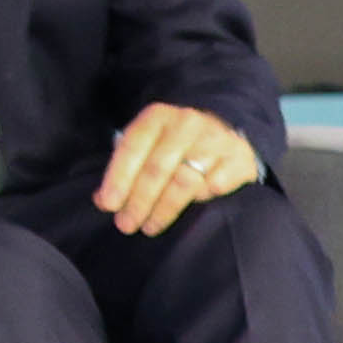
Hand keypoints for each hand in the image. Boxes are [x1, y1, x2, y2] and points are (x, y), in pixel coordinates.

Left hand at [95, 102, 263, 236]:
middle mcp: (186, 123)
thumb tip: (103, 201)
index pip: (132, 148)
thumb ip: (125, 168)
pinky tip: (189, 210)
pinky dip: (200, 199)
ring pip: (185, 180)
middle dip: (139, 200)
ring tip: (149, 226)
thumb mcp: (147, 145)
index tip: (108, 205)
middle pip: (157, 168)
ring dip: (164, 209)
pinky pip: (215, 185)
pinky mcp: (239, 157)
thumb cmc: (174, 143)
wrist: (224, 131)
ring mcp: (215, 138)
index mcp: (157, 116)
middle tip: (126, 225)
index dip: (118, 178)